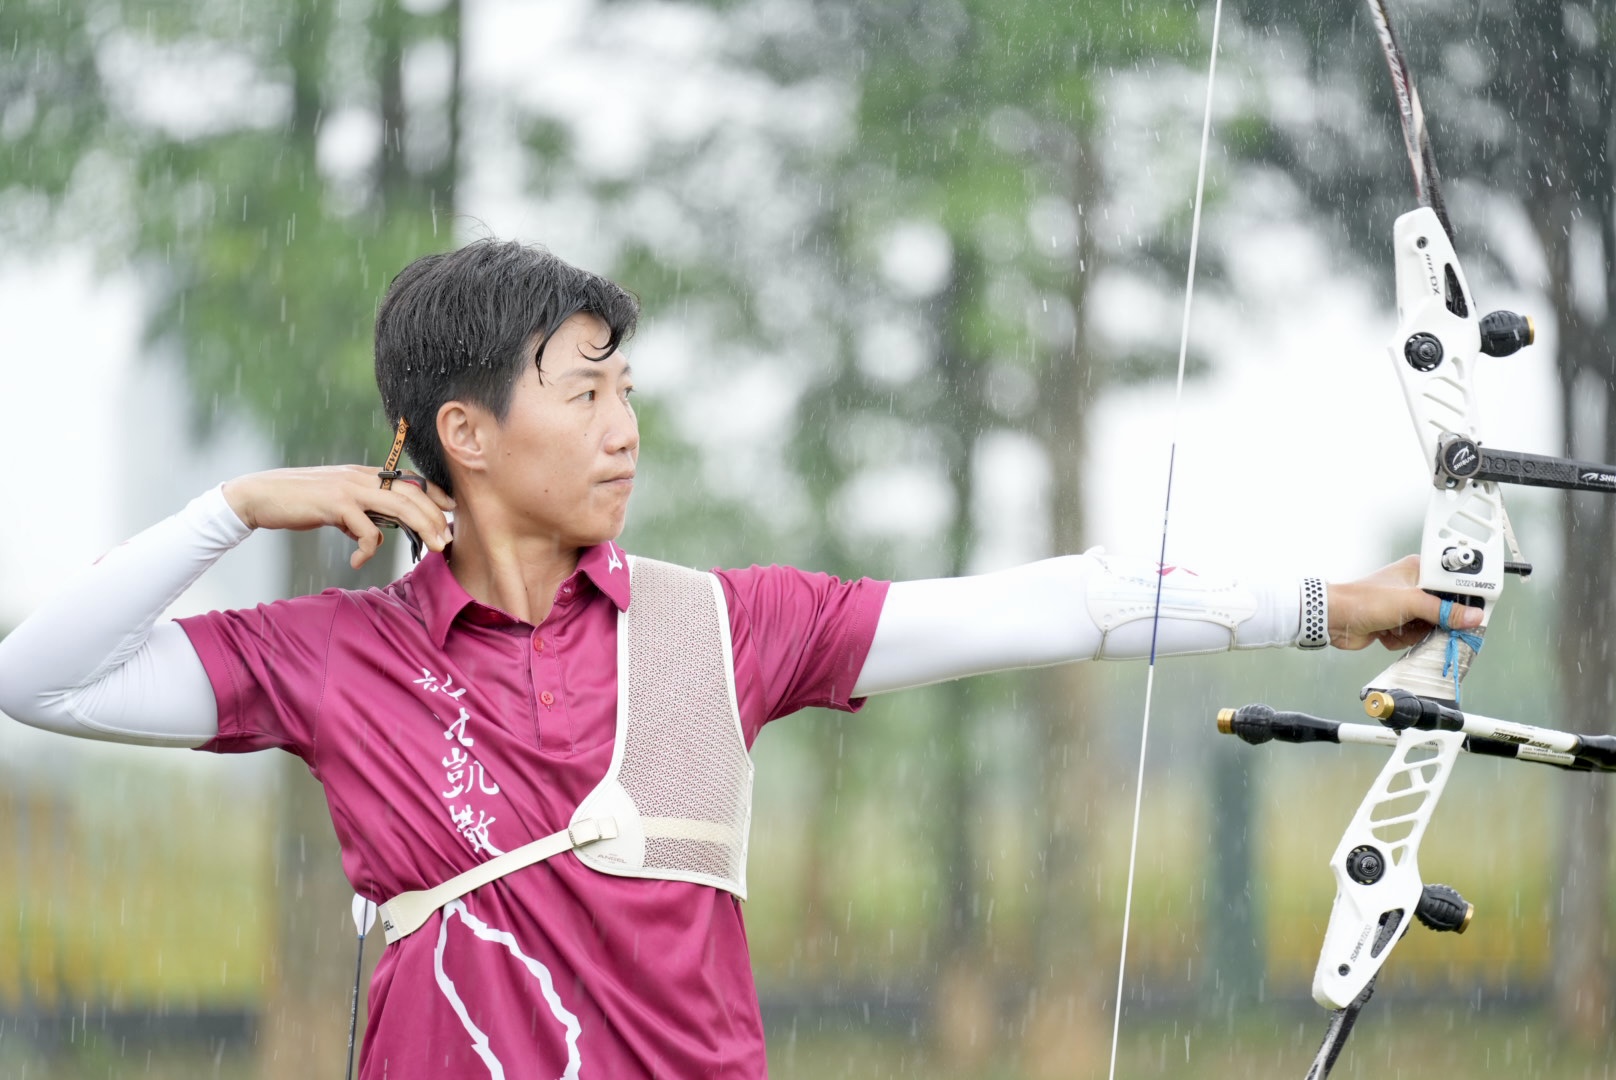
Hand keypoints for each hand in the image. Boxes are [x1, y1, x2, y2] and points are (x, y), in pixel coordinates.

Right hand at [223, 466, 455, 569]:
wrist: (261, 496)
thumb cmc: (300, 501)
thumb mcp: (337, 503)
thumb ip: (360, 513)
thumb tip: (376, 534)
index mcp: (365, 474)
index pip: (409, 481)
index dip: (433, 494)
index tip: (451, 509)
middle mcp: (362, 477)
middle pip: (411, 495)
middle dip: (434, 518)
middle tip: (446, 540)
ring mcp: (350, 488)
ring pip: (399, 507)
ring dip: (420, 529)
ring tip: (432, 549)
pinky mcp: (336, 504)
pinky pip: (366, 531)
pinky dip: (367, 550)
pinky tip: (356, 562)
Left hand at [1326, 555, 1482, 650]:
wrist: (1333, 619)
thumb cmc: (1364, 600)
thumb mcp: (1410, 603)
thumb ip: (1444, 611)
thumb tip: (1473, 617)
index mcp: (1420, 571)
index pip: (1455, 585)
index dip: (1466, 602)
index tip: (1476, 616)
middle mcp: (1415, 587)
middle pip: (1445, 610)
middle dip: (1434, 623)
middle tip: (1426, 626)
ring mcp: (1405, 607)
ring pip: (1429, 627)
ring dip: (1413, 633)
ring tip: (1397, 627)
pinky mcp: (1396, 624)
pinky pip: (1413, 637)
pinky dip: (1401, 639)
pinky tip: (1386, 633)